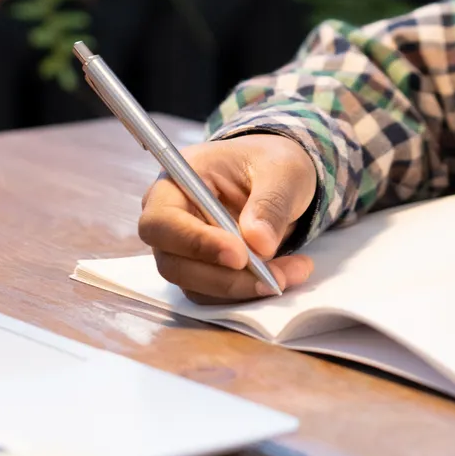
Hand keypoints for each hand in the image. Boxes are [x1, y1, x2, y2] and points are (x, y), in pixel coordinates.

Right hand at [138, 135, 318, 301]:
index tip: (240, 256)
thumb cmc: (270, 162)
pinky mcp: (202, 269)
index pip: (162, 221)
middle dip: (224, 278)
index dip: (195, 243)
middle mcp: (170, 218)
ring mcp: (182, 248)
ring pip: (195, 285)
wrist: (278, 176)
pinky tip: (285, 275)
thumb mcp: (282, 170)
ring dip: (243, 288)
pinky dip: (249, 292)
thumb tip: (259, 244)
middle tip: (273, 279)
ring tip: (291, 273)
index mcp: (177, 181)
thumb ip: (270, 202)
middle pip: (173, 262)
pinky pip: (216, 293)